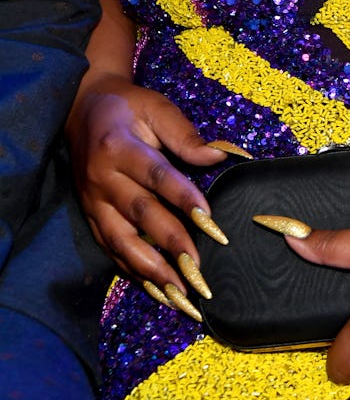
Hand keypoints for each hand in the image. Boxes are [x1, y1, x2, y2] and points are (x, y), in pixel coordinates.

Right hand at [66, 75, 227, 314]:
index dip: (182, 197)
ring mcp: (93, 201)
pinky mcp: (90, 216)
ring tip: (177, 291)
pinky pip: (109, 248)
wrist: (82, 110)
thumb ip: (184, 134)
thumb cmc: (129, 107)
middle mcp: (103, 178)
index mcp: (120, 146)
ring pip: (120, 240)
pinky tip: (153, 287)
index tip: (209, 219)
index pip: (156, 176)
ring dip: (149, 268)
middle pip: (140, 214)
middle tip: (198, 268)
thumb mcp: (156, 108)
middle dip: (170, 243)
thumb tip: (218, 155)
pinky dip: (130, 269)